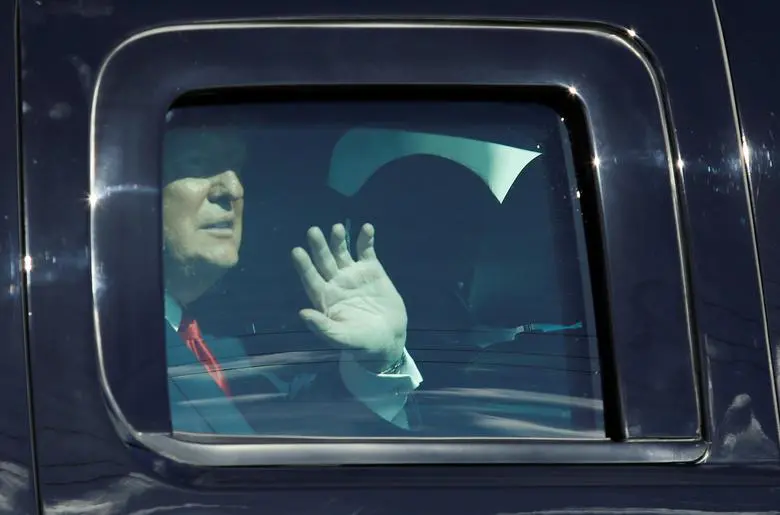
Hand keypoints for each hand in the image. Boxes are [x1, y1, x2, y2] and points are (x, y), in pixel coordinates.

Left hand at [291, 223, 407, 372]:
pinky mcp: (372, 269)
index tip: (297, 251)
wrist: (388, 338)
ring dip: (338, 240)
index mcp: (324, 298)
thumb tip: (302, 313)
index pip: (311, 278)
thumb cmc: (362, 342)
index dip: (304, 265)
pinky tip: (367, 228)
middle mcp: (335, 282)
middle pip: (324, 260)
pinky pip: (366, 250)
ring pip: (342, 252)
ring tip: (336, 228)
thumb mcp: (342, 338)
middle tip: (312, 231)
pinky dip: (366, 239)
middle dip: (318, 246)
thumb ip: (323, 327)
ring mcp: (353, 274)